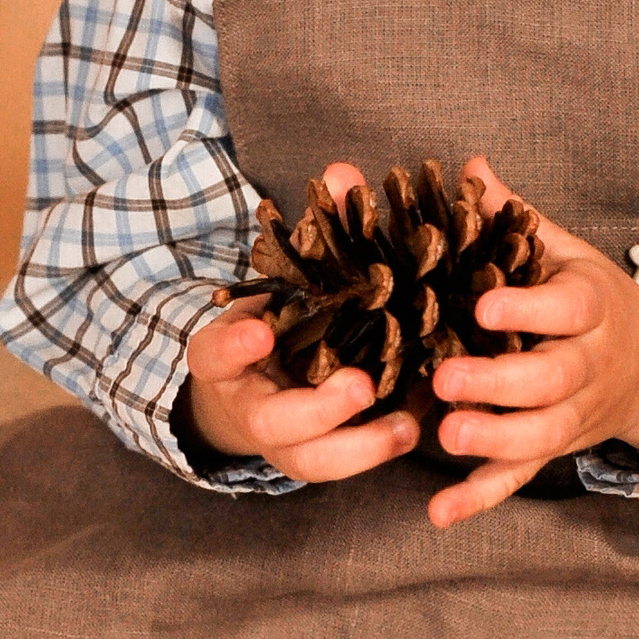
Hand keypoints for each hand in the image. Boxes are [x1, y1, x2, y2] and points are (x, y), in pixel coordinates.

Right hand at [182, 160, 423, 483]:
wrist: (249, 386)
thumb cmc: (275, 319)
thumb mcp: (278, 280)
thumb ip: (310, 231)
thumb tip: (343, 173)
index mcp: (227, 358)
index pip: (215, 353)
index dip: (233, 344)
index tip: (259, 329)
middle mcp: (251, 407)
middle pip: (272, 424)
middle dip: (317, 410)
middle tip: (359, 386)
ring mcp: (285, 443)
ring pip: (314, 462)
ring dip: (361, 447)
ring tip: (408, 427)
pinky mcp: (319, 457)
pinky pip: (346, 464)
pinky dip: (382, 449)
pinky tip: (424, 423)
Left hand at [424, 153, 638, 530]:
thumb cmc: (591, 302)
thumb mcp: (564, 254)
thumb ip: (514, 218)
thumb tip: (469, 166)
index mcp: (588, 308)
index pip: (568, 309)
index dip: (531, 310)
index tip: (487, 305)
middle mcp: (587, 366)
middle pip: (551, 381)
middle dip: (501, 386)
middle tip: (447, 381)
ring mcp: (573, 414)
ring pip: (542, 435)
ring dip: (496, 442)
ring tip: (447, 437)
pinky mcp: (554, 450)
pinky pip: (520, 478)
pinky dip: (481, 498)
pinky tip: (440, 513)